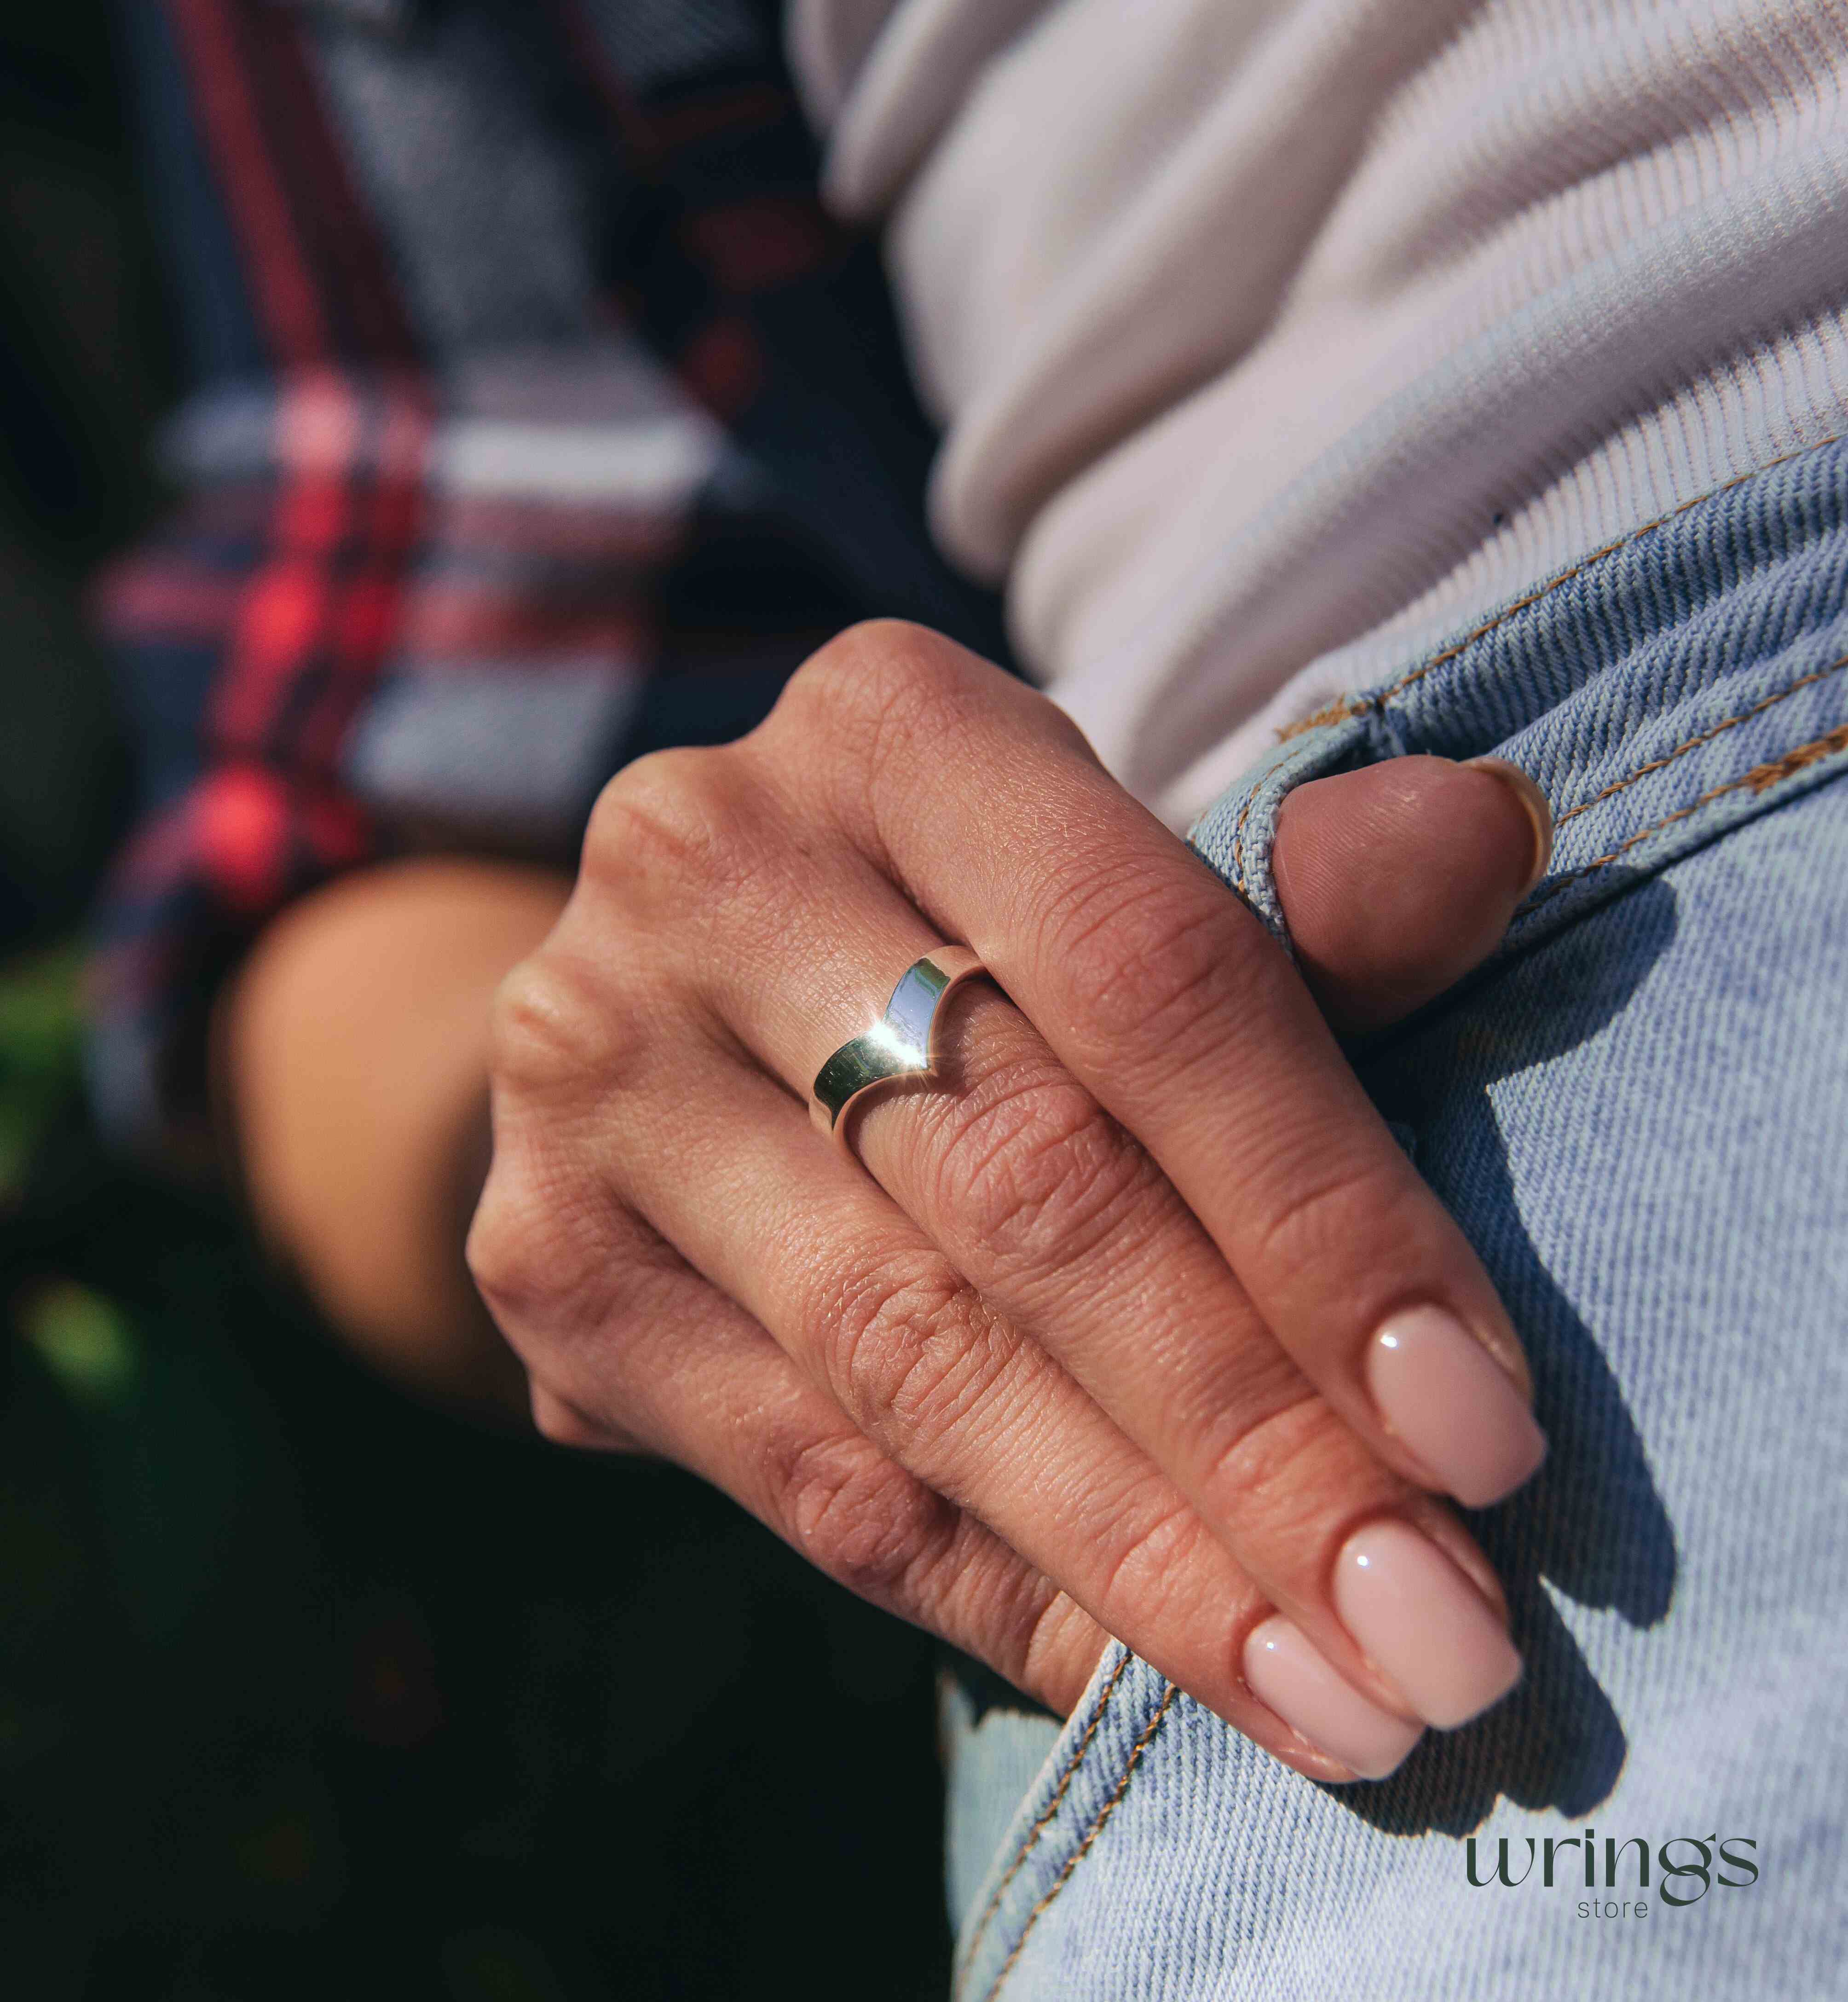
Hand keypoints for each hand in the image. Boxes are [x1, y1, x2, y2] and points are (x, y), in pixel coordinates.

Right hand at [469, 622, 1551, 1781]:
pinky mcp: (544, 1251)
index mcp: (891, 726)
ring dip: (1140, 1553)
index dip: (1325, 1213)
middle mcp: (706, 862)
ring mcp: (594, 1063)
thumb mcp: (1133, 886)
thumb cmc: (981, 943)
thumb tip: (1484, 838)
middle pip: (1030, 1187)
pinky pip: (801, 1467)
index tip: (1484, 1432)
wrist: (703, 1005)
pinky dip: (988, 1588)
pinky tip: (1132, 1677)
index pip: (1152, 976)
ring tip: (1327, 1693)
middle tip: (1437, 1634)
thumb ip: (1304, 903)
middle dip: (1255, 1438)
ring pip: (911, 1357)